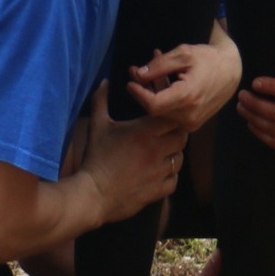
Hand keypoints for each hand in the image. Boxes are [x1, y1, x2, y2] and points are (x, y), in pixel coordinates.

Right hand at [80, 90, 185, 223]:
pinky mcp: (158, 190)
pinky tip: (159, 173)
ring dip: (174, 155)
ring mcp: (159, 172)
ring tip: (163, 154)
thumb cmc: (95, 158)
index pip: (172, 118)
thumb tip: (104, 81)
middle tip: (166, 135)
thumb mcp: (97, 127)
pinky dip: (170, 176)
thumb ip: (100, 101)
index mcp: (144, 132)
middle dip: (176, 134)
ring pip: (180, 159)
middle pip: (182, 137)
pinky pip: (174, 180)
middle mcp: (156, 150)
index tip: (164, 119)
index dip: (171, 117)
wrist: (92, 194)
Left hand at [128, 35, 241, 132]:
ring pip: (163, 111)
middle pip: (156, 108)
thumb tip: (138, 75)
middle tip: (135, 70)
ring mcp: (192, 122)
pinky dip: (165, 98)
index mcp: (188, 97)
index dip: (139, 94)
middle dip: (144, 90)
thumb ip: (160, 66)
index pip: (153, 104)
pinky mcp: (194, 123)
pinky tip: (163, 81)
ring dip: (154, 92)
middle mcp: (190, 115)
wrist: (232, 71)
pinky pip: (172, 113)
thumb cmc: (208, 59)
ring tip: (149, 71)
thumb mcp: (184, 54)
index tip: (130, 81)